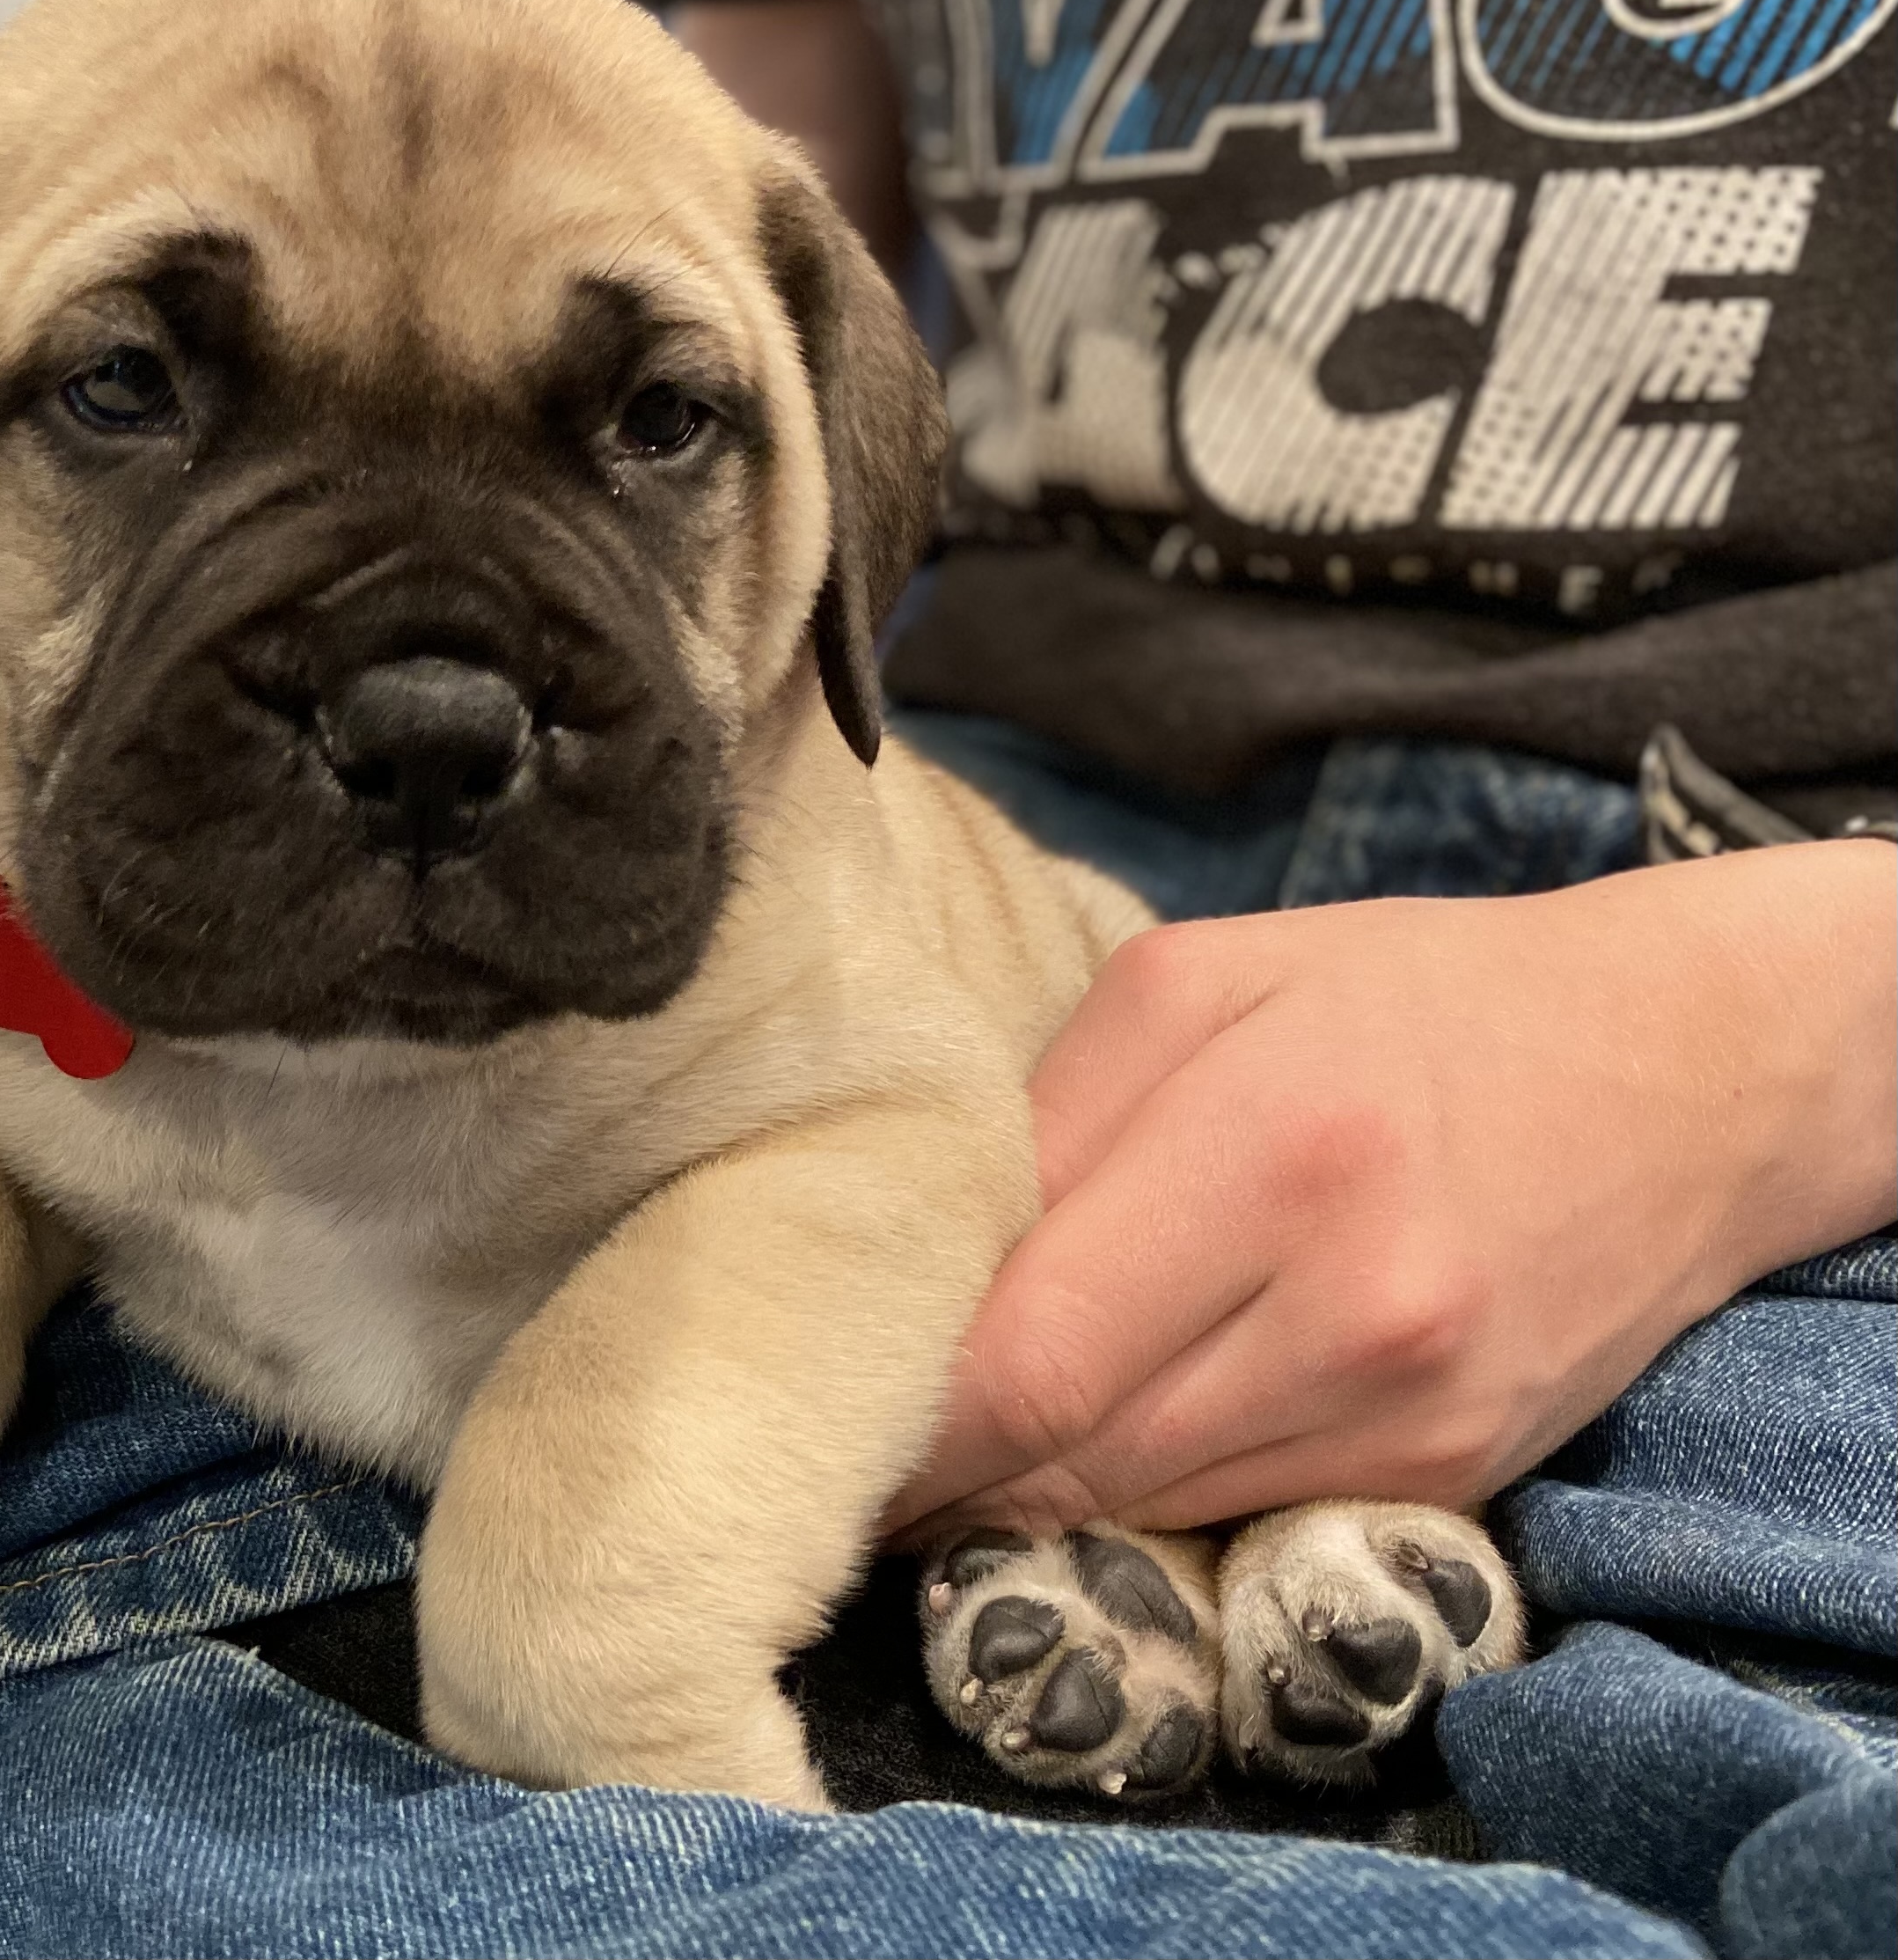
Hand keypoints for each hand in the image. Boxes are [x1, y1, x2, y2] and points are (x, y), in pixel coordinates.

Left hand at [882, 840, 1897, 1540]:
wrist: (1690, 1070)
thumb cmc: (1411, 1000)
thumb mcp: (1203, 979)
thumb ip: (1047, 1114)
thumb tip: (911, 1256)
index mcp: (1271, 1143)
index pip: (1022, 1355)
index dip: (892, 1410)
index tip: (804, 1404)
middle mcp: (1352, 1302)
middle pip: (1067, 1455)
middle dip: (931, 1467)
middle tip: (837, 1447)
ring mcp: (1410, 1410)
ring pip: (1138, 1505)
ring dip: (1018, 1496)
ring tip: (933, 1455)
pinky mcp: (1449, 1476)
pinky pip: (1232, 1516)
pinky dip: (1136, 1495)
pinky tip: (1082, 1451)